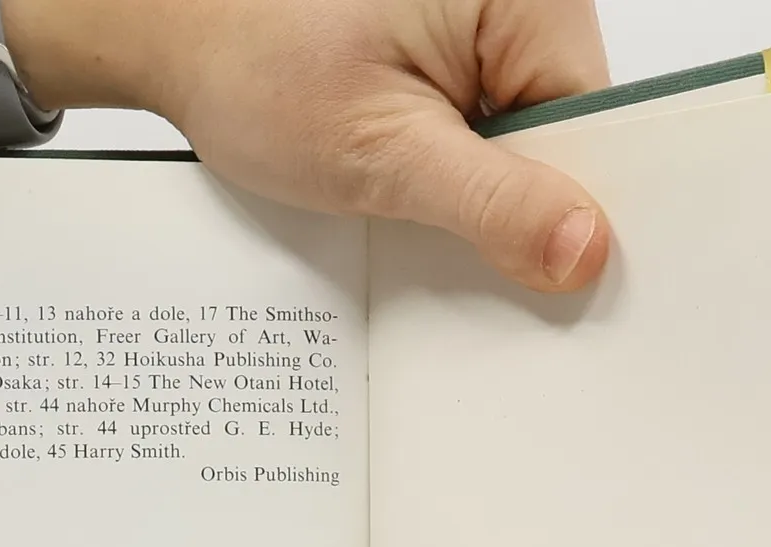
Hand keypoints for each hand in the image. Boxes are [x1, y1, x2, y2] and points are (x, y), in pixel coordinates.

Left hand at [0, 0, 612, 292]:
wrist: (173, 31)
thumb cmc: (257, 67)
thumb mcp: (379, 153)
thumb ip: (488, 203)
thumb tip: (588, 249)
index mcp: (529, 0)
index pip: (598, 129)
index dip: (575, 216)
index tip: (555, 293)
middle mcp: (517, 4)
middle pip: (559, 140)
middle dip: (515, 216)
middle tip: (472, 283)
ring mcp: (480, 29)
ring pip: (511, 147)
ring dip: (472, 203)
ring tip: (416, 231)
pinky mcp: (441, 59)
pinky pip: (470, 136)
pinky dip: (442, 183)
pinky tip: (404, 210)